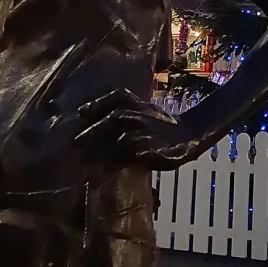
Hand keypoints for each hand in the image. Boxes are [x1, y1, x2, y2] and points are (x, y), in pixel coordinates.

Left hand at [75, 89, 191, 170]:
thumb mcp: (145, 111)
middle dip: (95, 128)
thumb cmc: (161, 126)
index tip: (80, 111)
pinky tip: (105, 169)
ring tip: (86, 158)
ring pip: (123, 137)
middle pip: (116, 117)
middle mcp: (143, 116)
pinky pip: (133, 157)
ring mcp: (148, 134)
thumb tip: (91, 119)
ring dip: (103, 148)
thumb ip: (125, 113)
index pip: (119, 97)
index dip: (99, 102)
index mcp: (140, 105)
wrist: (190, 134)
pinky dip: (117, 162)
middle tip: (76, 141)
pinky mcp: (153, 151)